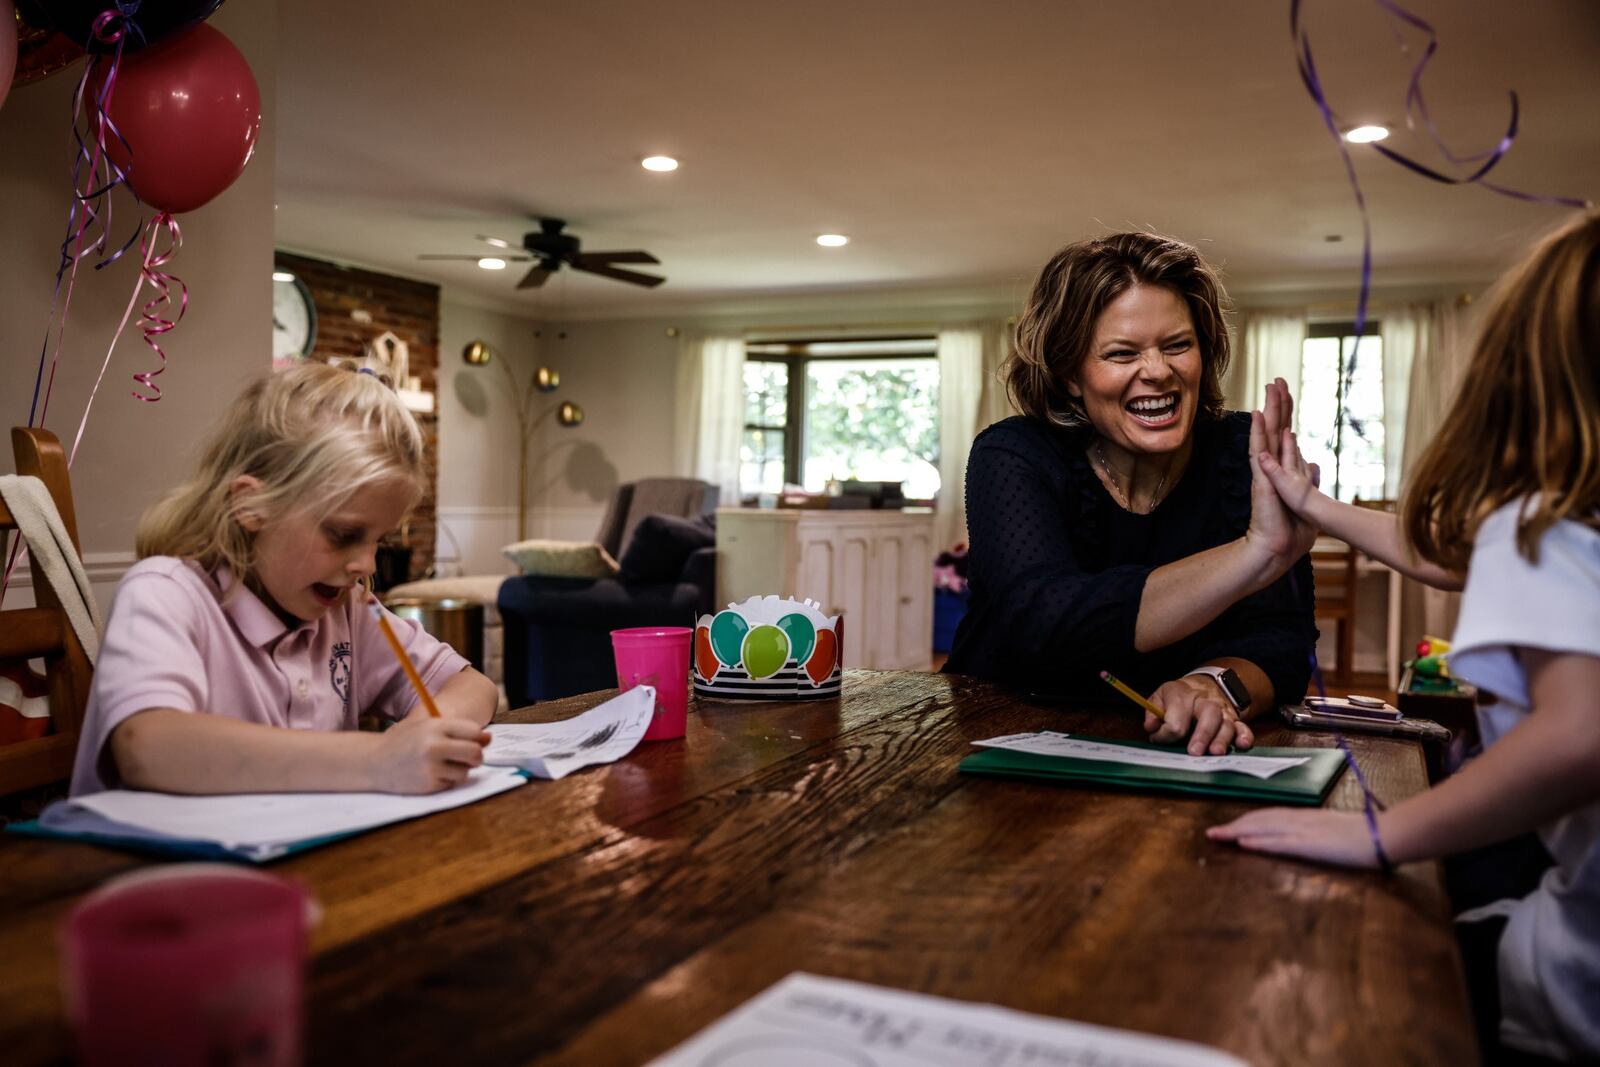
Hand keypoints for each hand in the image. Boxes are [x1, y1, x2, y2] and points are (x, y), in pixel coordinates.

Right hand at [369, 712, 489, 793]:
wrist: (373, 762)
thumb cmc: (404, 742)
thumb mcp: (426, 727)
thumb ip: (457, 730)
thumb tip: (488, 738)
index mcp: (436, 726)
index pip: (474, 731)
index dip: (477, 738)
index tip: (472, 741)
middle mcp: (435, 745)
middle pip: (475, 753)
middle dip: (476, 757)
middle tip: (468, 757)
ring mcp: (432, 766)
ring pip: (466, 771)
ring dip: (460, 770)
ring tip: (442, 765)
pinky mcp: (429, 784)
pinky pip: (452, 783)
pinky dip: (447, 780)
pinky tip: (431, 774)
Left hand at [1144, 676, 1253, 754]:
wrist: (1205, 684)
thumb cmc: (1178, 697)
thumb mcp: (1159, 698)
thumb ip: (1152, 713)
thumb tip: (1151, 727)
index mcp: (1182, 694)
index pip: (1175, 716)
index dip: (1166, 732)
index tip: (1159, 739)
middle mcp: (1205, 701)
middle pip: (1208, 714)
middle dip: (1201, 735)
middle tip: (1194, 752)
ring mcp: (1222, 711)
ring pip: (1226, 723)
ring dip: (1221, 739)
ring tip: (1215, 753)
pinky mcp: (1235, 720)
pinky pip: (1244, 727)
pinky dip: (1245, 737)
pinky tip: (1242, 745)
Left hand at [1207, 807, 1381, 868]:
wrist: (1387, 834)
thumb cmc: (1366, 834)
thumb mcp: (1335, 830)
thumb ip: (1317, 832)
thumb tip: (1303, 837)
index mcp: (1306, 817)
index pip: (1269, 816)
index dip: (1246, 821)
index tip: (1228, 827)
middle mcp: (1301, 820)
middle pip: (1261, 820)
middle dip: (1234, 825)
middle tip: (1211, 833)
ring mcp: (1306, 831)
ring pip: (1265, 828)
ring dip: (1238, 831)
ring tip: (1218, 836)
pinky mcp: (1313, 844)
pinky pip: (1281, 842)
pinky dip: (1261, 842)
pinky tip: (1245, 843)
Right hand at [1244, 380, 1318, 567]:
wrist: (1278, 547)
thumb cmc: (1292, 531)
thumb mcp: (1307, 502)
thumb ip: (1308, 480)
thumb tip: (1314, 464)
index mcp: (1284, 469)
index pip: (1286, 434)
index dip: (1287, 413)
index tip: (1286, 392)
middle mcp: (1273, 466)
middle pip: (1276, 427)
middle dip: (1278, 402)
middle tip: (1277, 379)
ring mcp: (1266, 470)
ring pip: (1267, 433)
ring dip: (1270, 409)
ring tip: (1270, 386)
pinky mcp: (1262, 478)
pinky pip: (1259, 449)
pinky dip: (1259, 432)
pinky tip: (1260, 415)